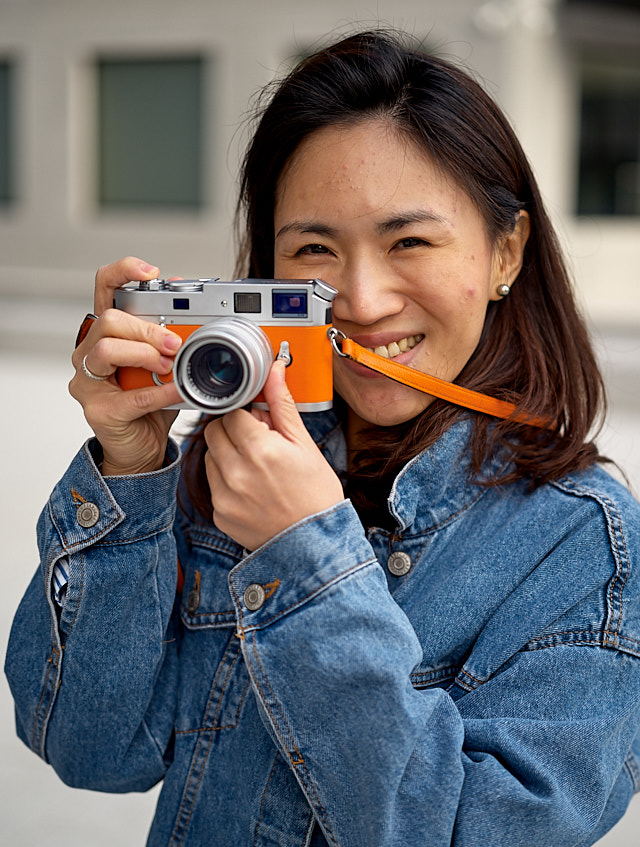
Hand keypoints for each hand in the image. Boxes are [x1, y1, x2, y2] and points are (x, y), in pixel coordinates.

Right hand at [69, 257, 183, 474]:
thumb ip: (175, 338)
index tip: (150, 271)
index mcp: (107, 333)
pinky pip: (131, 395)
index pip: (104, 288)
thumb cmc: (151, 404)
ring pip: (107, 349)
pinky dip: (161, 392)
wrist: (141, 448)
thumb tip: (198, 312)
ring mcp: (88, 382)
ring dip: (145, 353)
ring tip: (170, 366)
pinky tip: (178, 391)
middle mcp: (90, 352)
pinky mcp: (98, 410)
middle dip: (147, 328)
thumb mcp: (166, 364)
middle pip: (109, 320)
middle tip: (176, 343)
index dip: (122, 272)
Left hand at [204, 361, 343, 550]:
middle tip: (257, 441)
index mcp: (260, 450)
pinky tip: (251, 488)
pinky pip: (213, 484)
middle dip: (232, 430)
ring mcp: (225, 497)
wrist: (315, 545)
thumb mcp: (304, 445)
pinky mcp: (219, 515)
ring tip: (255, 467)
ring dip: (226, 454)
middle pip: (214, 431)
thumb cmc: (316, 495)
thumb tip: (274, 371)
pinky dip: (226, 480)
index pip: (231, 413)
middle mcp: (237, 473)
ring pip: (209, 456)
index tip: (257, 421)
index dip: (245, 414)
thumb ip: (281, 405)